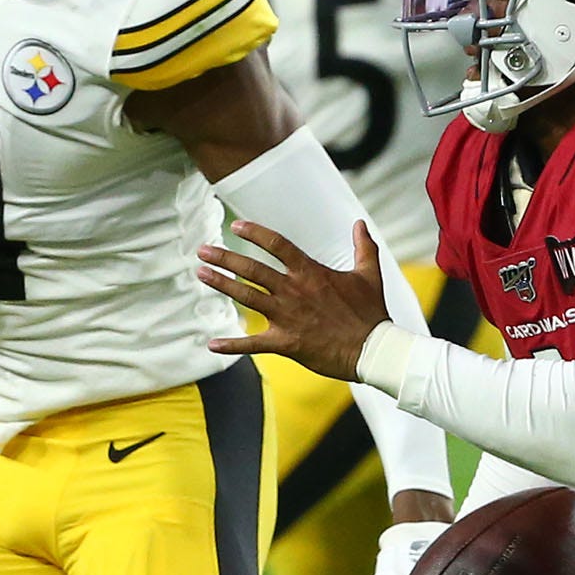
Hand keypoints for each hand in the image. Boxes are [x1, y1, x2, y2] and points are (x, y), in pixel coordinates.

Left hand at [198, 218, 392, 381]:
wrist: (373, 350)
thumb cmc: (370, 313)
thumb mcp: (370, 274)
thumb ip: (363, 246)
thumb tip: (361, 224)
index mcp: (311, 272)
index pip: (277, 245)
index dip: (255, 233)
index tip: (236, 226)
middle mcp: (294, 291)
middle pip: (252, 269)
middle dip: (225, 258)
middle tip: (203, 250)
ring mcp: (287, 317)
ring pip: (247, 297)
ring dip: (222, 285)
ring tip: (201, 274)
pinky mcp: (286, 342)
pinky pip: (253, 344)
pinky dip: (231, 345)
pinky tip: (211, 344)